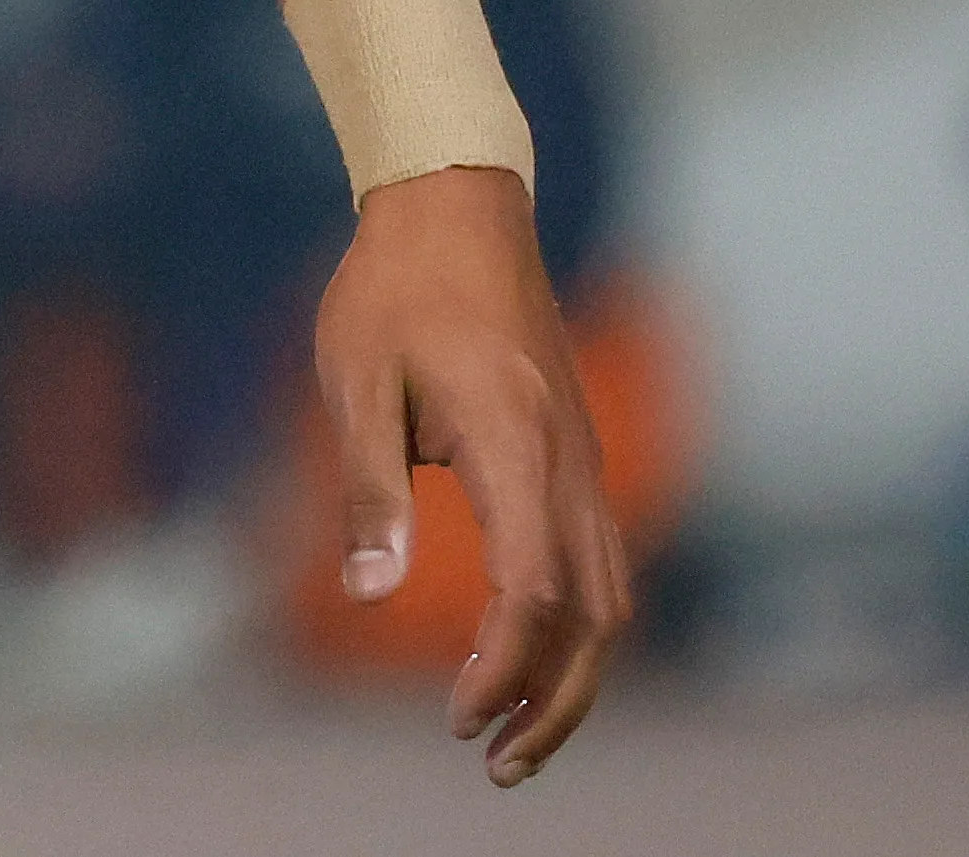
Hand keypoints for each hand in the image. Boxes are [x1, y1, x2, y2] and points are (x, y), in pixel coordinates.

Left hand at [316, 166, 629, 787]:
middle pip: (596, 616)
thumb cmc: (393, 290)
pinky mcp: (578, 453)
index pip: (534, 588)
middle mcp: (571, 458)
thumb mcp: (356, 380)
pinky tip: (530, 657)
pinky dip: (578, 628)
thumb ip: (369, 489)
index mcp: (515, 439)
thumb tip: (367, 590)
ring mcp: (586, 457)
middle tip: (494, 764)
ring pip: (611, 596)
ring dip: (572, 675)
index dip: (502, 666)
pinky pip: (600, 562)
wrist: (456, 205)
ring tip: (511, 734)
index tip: (454, 716)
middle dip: (554, 703)